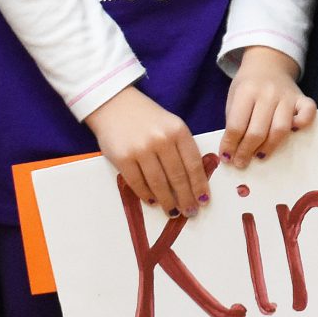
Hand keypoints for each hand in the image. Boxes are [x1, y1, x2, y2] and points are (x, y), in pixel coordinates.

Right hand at [85, 85, 207, 215]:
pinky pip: (138, 183)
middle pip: (178, 177)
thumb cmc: (147, 118)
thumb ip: (183, 148)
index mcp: (178, 131)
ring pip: (159, 183)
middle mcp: (161, 140)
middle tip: (190, 212)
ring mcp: (141, 149)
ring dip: (168, 201)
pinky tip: (153, 201)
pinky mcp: (122, 158)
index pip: (193, 164)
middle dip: (186, 198)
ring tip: (173, 211)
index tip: (203, 200)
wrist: (114, 104)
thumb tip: (195, 181)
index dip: (200, 185)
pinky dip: (146, 195)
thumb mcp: (171, 125)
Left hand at [221, 47, 316, 165]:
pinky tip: (293, 133)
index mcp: (246, 92)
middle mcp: (268, 93)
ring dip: (269, 147)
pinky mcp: (302, 99)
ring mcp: (287, 96)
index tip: (227, 158)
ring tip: (259, 156)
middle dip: (246, 151)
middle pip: (258, 131)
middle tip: (241, 162)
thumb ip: (233, 121)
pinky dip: (303, 125)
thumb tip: (232, 151)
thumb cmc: (247, 85)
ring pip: (280, 129)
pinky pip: (308, 114)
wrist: (267, 62)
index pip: (236, 125)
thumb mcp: (233, 98)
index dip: (230, 145)